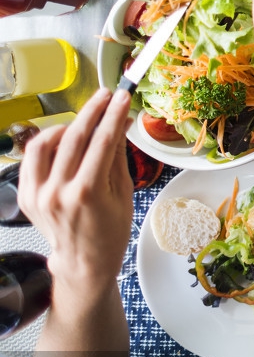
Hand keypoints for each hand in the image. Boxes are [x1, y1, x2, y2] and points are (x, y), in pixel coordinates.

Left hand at [17, 89, 133, 291]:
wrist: (84, 261)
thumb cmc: (111, 231)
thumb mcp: (124, 192)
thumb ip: (118, 155)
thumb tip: (122, 122)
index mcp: (88, 194)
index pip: (102, 142)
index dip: (113, 115)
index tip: (122, 96)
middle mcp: (58, 192)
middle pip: (73, 137)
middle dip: (92, 111)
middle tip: (106, 95)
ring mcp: (38, 194)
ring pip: (45, 143)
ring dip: (66, 125)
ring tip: (83, 120)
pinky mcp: (26, 195)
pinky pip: (32, 158)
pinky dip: (47, 143)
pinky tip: (63, 139)